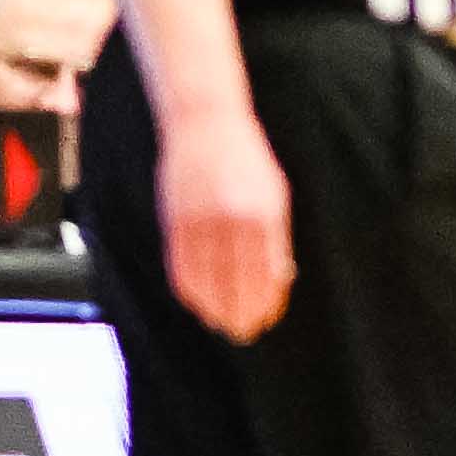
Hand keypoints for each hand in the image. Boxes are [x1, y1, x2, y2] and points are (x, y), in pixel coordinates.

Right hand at [157, 90, 295, 340]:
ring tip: (218, 321)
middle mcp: (232, 220)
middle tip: (241, 331)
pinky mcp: (175, 220)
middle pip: (235, 284)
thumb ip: (276, 238)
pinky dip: (188, 289)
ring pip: (205, 281)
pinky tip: (196, 301)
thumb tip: (280, 281)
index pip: (265, 274)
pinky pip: (180, 266)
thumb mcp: (274, 195)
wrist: (204, 123)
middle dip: (239, 313)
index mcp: (263, 215)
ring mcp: (200, 220)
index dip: (264, 303)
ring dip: (212, 308)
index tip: (265, 320)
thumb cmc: (246, 160)